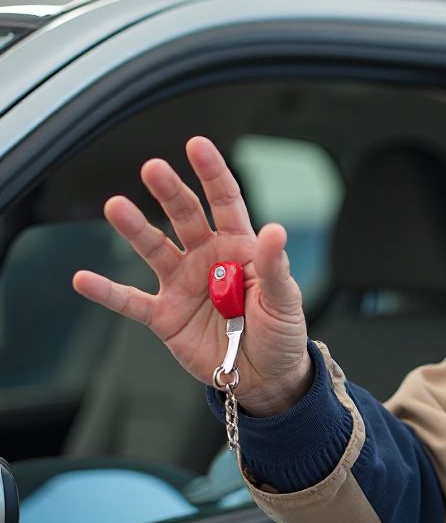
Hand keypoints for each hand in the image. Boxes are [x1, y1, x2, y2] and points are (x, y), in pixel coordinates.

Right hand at [72, 136, 312, 416]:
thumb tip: (276, 230)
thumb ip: (274, 266)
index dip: (211, 173)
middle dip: (170, 192)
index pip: (224, 201)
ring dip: (135, 229)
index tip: (196, 145)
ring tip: (116, 206)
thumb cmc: (280, 332)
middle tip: (154, 168)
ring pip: (154, 249)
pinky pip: (130, 301)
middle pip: (185, 217)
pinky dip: (107, 293)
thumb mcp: (285, 299)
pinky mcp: (164, 315)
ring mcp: (182, 284)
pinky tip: (83, 278)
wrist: (264, 376)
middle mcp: (206, 258)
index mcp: (240, 246)